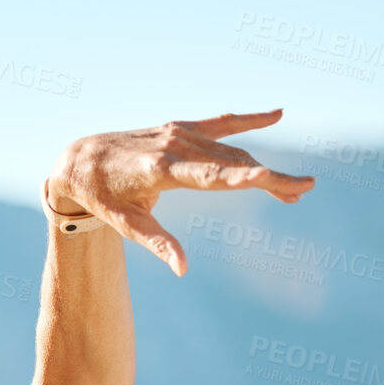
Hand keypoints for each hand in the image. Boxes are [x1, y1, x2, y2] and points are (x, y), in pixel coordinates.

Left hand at [44, 109, 313, 276]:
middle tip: (303, 192)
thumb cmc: (102, 197)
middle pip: (231, 162)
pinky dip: (248, 120)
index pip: (209, 175)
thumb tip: (183, 270)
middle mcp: (173, 146)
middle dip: (269, 178)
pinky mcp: (179, 127)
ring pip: (231, 149)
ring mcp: (178, 133)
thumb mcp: (126, 224)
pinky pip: (220, 124)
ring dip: (263, 167)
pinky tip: (277, 114)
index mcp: (160, 171)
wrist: (80, 160)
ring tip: (294, 187)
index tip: (269, 178)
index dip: (241, 178)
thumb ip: (157, 243)